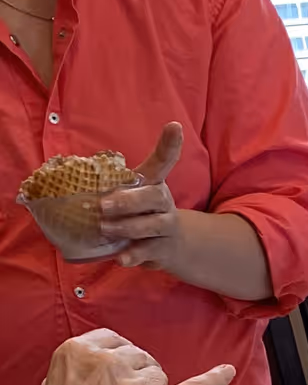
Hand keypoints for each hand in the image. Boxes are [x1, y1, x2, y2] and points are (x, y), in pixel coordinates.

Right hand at [22, 327, 234, 384]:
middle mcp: (108, 362)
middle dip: (135, 379)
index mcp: (77, 351)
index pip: (115, 341)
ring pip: (159, 376)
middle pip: (140, 359)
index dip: (118, 361)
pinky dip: (212, 381)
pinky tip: (228, 372)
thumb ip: (76, 372)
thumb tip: (96, 368)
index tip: (114, 376)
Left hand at [96, 121, 185, 271]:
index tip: (174, 126)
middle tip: (103, 205)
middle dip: (129, 201)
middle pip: (154, 197)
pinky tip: (121, 259)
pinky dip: (134, 255)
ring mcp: (166, 226)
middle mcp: (162, 202)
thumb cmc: (139, 214)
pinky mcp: (163, 249)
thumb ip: (103, 185)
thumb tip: (56, 173)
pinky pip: (149, 251)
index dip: (169, 145)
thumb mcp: (127, 195)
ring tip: (105, 228)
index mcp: (152, 184)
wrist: (172, 245)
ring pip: (153, 225)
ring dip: (128, 226)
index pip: (162, 161)